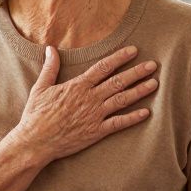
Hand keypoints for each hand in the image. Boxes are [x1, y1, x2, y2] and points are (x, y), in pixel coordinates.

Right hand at [13, 45, 156, 162]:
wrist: (35, 141)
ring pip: (122, 100)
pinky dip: (133, 118)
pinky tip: (146, 112)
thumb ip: (50, 68)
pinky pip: (118, 123)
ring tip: (154, 83)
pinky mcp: (96, 132)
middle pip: (118, 82)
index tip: (134, 50)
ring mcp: (94, 115)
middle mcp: (90, 98)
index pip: (103, 67)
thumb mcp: (41, 87)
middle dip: (137, 72)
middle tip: (153, 65)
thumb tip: (50, 49)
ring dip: (140, 91)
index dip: (120, 58)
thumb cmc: (36, 115)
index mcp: (78, 86)